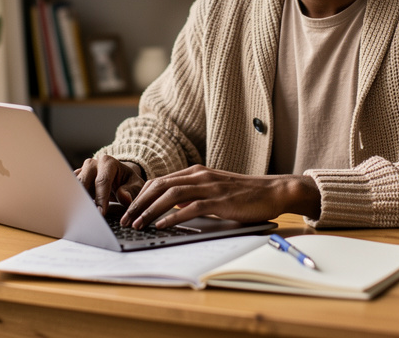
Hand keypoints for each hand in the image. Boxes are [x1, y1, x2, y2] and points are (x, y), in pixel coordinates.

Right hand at [74, 154, 145, 215]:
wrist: (121, 177)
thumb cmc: (129, 182)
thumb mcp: (136, 185)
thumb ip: (131, 191)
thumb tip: (124, 198)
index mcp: (108, 162)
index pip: (102, 181)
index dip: (101, 198)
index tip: (101, 213)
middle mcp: (93, 164)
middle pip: (84, 181)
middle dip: (85, 199)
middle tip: (88, 216)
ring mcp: (83, 171)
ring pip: (75, 185)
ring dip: (77, 200)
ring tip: (80, 215)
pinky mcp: (77, 179)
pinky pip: (71, 189)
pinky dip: (73, 200)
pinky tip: (76, 211)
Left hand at [120, 165, 320, 228]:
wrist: (273, 191)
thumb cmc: (245, 194)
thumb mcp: (215, 190)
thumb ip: (194, 195)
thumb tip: (173, 207)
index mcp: (196, 172)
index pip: (160, 181)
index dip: (141, 195)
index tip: (129, 209)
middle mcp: (200, 175)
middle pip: (160, 186)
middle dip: (139, 203)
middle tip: (126, 219)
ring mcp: (209, 186)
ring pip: (171, 195)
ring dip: (151, 210)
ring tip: (138, 223)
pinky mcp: (219, 200)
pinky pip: (190, 207)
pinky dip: (173, 216)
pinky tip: (162, 225)